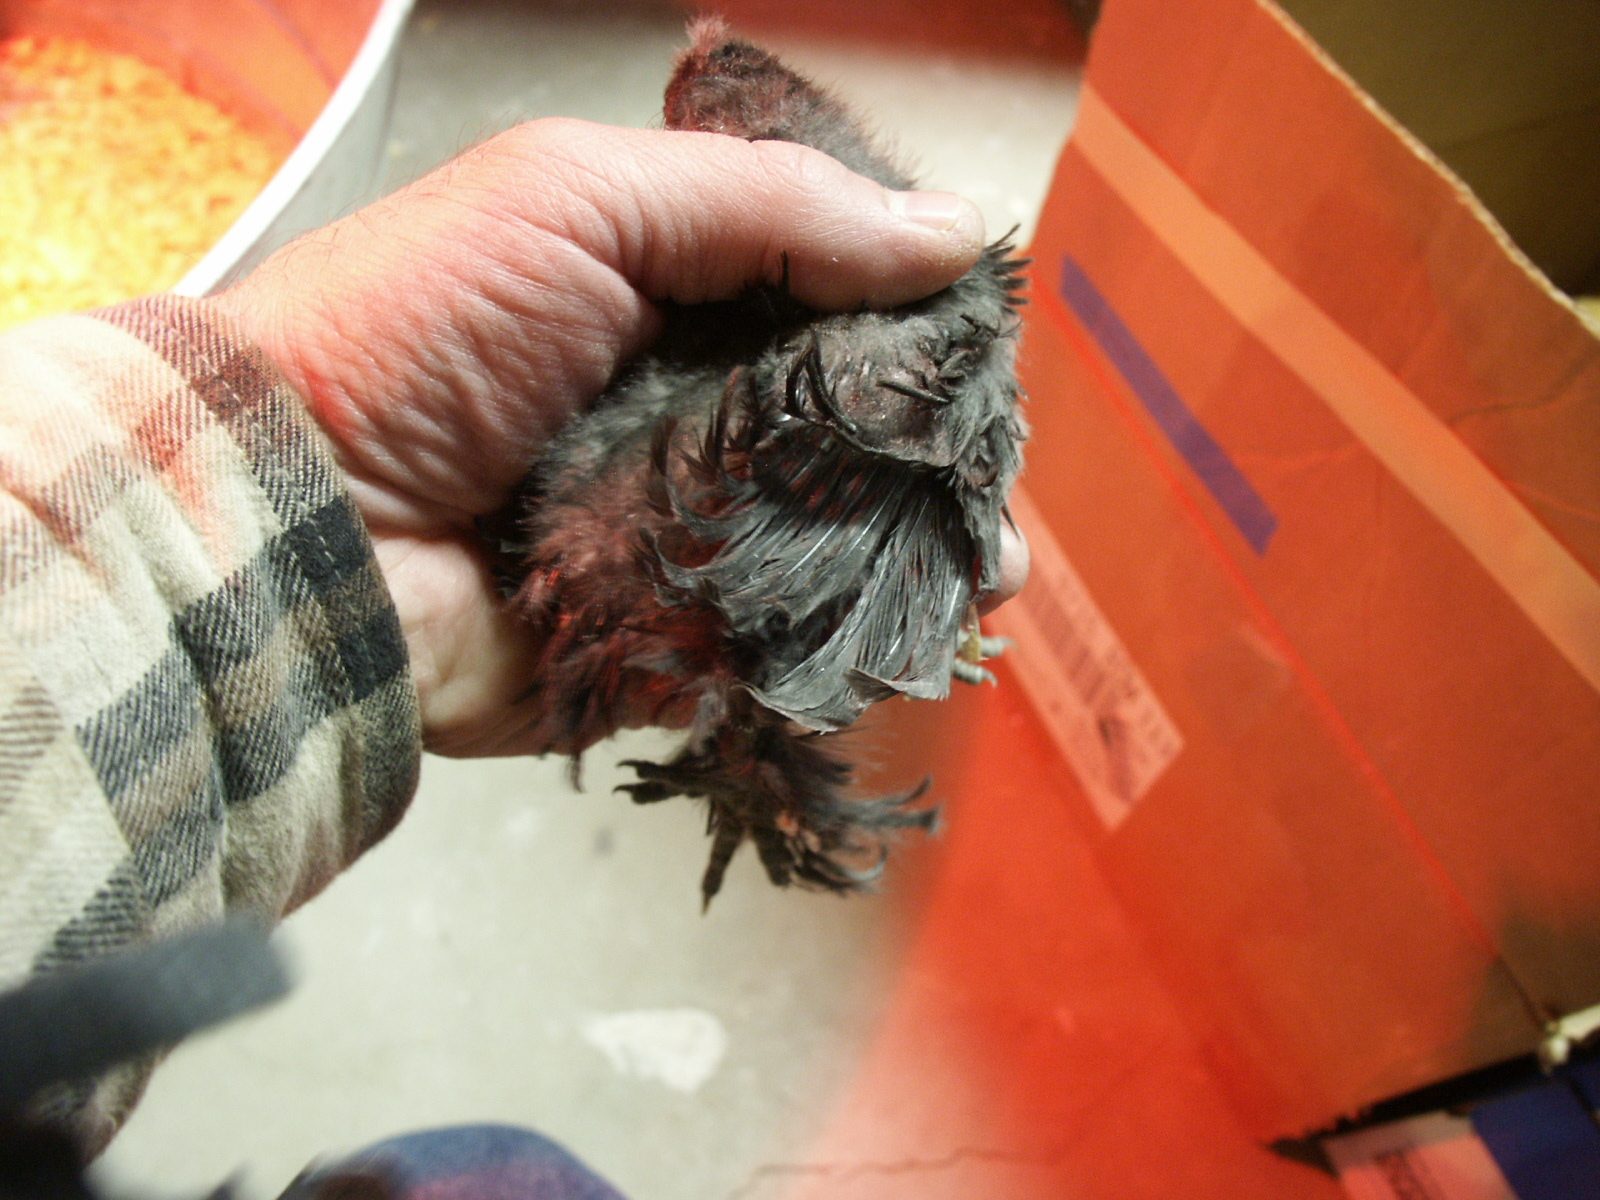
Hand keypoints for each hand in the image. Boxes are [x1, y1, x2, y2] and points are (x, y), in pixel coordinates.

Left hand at [210, 118, 1026, 755]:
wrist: (296, 528)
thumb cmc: (415, 335)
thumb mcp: (580, 200)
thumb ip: (770, 206)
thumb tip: (956, 225)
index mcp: (666, 297)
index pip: (825, 299)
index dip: (911, 316)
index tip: (984, 342)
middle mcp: (684, 413)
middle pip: (847, 427)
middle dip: (935, 448)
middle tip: (994, 471)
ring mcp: (680, 534)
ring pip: (833, 538)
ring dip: (920, 549)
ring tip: (985, 566)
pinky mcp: (666, 642)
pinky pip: (779, 640)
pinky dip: (851, 638)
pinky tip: (922, 629)